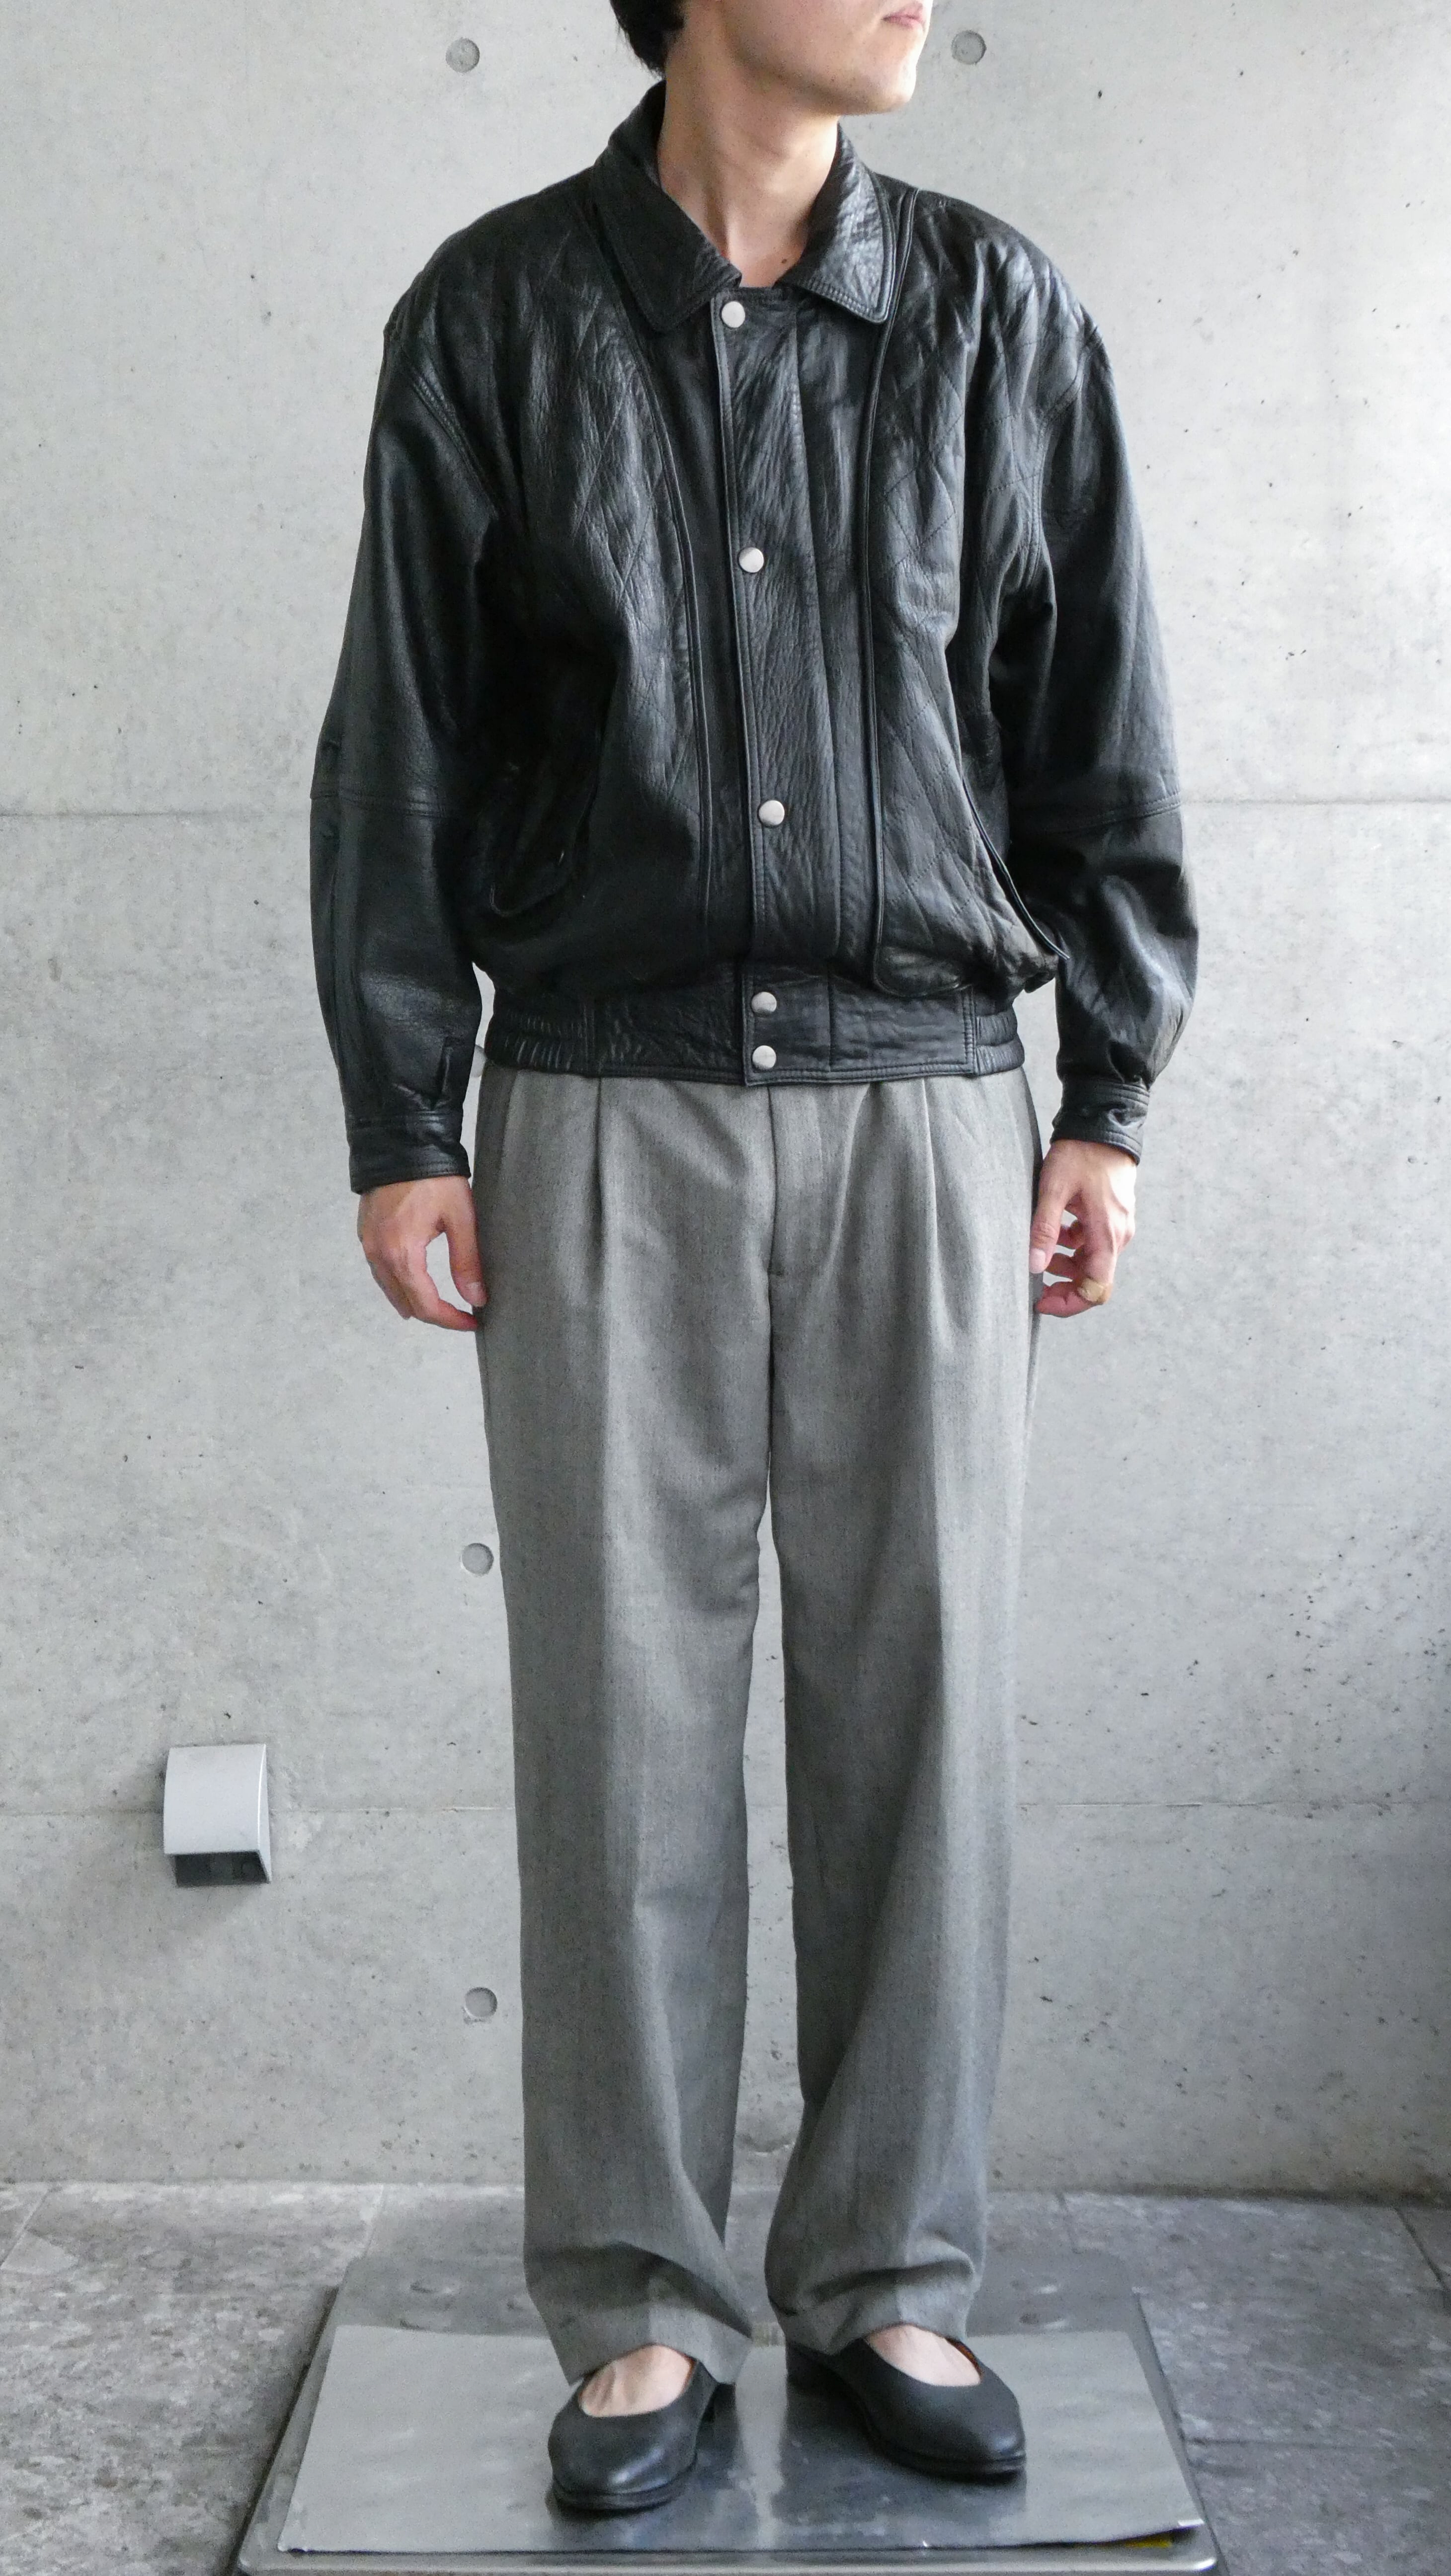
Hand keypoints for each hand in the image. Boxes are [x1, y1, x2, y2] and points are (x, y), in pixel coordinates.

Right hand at [357, 1177, 485, 1329]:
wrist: (401, 1141)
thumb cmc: (435, 1176)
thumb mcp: (460, 1218)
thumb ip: (467, 1261)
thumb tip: (477, 1298)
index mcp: (402, 1253)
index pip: (425, 1305)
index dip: (450, 1321)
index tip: (472, 1322)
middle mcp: (378, 1254)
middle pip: (405, 1303)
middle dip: (434, 1314)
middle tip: (461, 1315)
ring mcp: (368, 1244)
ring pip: (389, 1289)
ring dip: (414, 1301)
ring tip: (442, 1304)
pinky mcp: (365, 1233)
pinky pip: (380, 1271)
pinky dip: (398, 1283)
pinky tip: (415, 1280)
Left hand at [1029, 1139, 1136, 1319]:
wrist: (1104, 1125)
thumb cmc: (1081, 1154)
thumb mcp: (1054, 1190)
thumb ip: (1044, 1229)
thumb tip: (1034, 1266)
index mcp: (1107, 1234)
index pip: (1096, 1290)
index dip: (1069, 1303)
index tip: (1041, 1300)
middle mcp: (1118, 1235)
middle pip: (1094, 1279)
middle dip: (1065, 1287)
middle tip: (1035, 1283)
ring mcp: (1118, 1226)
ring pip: (1093, 1261)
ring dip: (1068, 1265)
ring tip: (1042, 1252)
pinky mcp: (1113, 1216)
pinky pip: (1094, 1243)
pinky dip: (1074, 1246)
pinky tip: (1055, 1232)